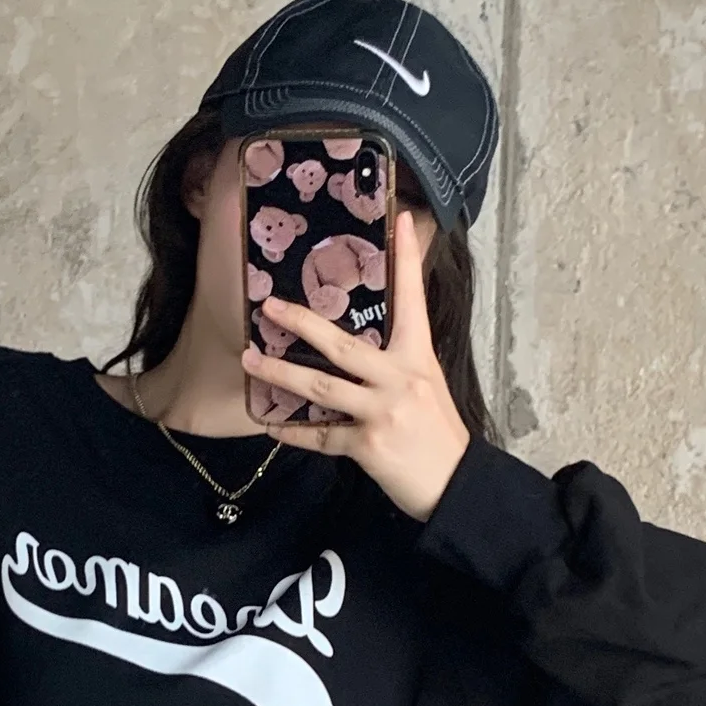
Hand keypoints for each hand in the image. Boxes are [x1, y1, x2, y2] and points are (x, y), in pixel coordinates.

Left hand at [241, 208, 470, 520]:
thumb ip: (400, 357)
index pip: (412, 300)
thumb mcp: (427, 383)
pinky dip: (294, 432)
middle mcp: (399, 379)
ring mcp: (382, 412)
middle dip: (302, 323)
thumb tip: (372, 333)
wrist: (454, 483)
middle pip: (342, 345)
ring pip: (321, 388)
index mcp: (417, 357)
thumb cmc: (438, 433)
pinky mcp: (367, 446)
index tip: (402, 221)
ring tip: (251, 360)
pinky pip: (321, 435)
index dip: (407, 260)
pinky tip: (272, 426)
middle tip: (269, 307)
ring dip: (281, 373)